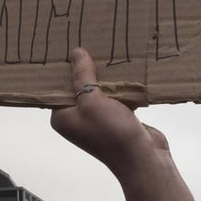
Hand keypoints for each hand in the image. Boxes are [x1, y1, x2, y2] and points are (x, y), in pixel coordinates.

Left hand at [50, 47, 168, 180]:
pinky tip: (125, 67)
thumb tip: (76, 53)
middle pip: (79, 87)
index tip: (65, 46)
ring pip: (99, 90)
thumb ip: (83, 76)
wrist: (143, 159)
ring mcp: (98, 118)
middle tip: (88, 41)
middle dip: (86, 68)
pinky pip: (115, 96)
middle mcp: (78, 118)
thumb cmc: (112, 132)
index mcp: (63, 117)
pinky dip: (120, 85)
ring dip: (105, 76)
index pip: (57, 87)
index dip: (62, 68)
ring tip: (107, 49)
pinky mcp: (118, 117)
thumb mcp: (92, 101)